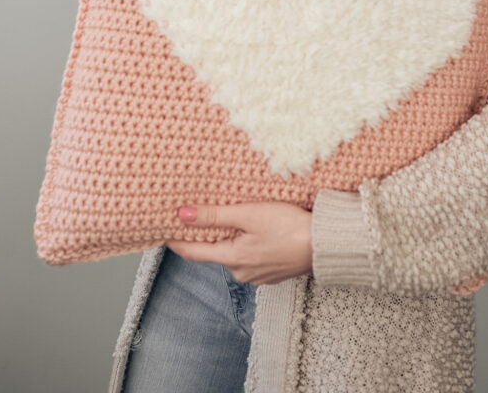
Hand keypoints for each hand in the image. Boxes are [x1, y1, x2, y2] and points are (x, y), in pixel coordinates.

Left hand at [165, 201, 312, 285]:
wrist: (326, 244)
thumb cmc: (290, 227)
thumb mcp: (249, 214)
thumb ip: (215, 215)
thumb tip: (182, 216)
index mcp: (233, 259)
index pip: (193, 252)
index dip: (176, 241)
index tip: (162, 231)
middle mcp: (242, 272)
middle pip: (215, 251)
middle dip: (207, 234)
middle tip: (199, 213)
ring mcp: (259, 275)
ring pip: (235, 254)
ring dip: (231, 238)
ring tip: (233, 217)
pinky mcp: (273, 271)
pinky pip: (252, 257)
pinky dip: (249, 244)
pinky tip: (258, 231)